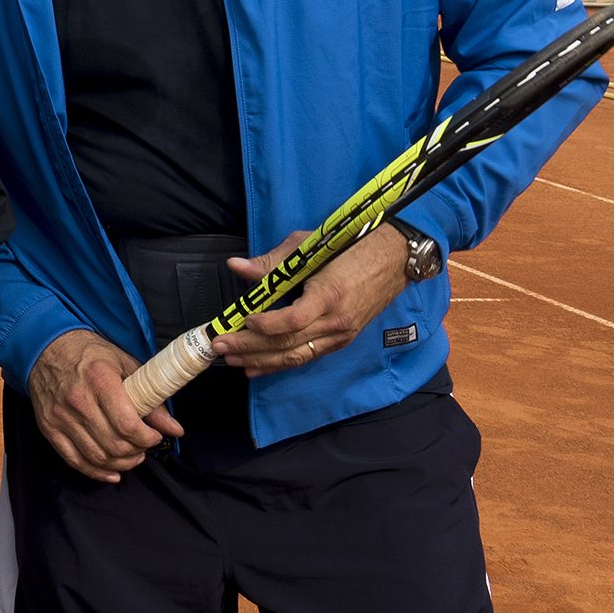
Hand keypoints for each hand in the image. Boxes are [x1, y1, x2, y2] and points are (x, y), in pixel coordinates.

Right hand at [27, 328, 179, 480]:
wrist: (45, 348)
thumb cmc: (88, 354)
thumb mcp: (125, 365)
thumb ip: (150, 398)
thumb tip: (174, 428)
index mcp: (100, 380)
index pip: (127, 425)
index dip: (147, 438)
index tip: (155, 436)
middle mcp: (78, 400)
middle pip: (114, 445)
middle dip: (137, 452)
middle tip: (144, 447)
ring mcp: (61, 416)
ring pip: (97, 456)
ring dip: (121, 464)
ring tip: (132, 457)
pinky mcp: (48, 427)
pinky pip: (74, 460)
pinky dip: (96, 472)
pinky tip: (112, 472)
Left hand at [210, 223, 408, 375]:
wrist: (393, 259)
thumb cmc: (348, 247)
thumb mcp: (308, 246)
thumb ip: (271, 263)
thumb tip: (236, 266)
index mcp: (328, 294)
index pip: (293, 320)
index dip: (265, 325)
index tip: (241, 320)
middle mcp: (336, 321)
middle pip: (288, 343)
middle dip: (250, 347)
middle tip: (220, 345)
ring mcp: (341, 334)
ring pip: (296, 355)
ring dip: (261, 360)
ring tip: (232, 359)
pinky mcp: (342, 340)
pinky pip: (308, 356)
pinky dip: (280, 363)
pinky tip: (258, 366)